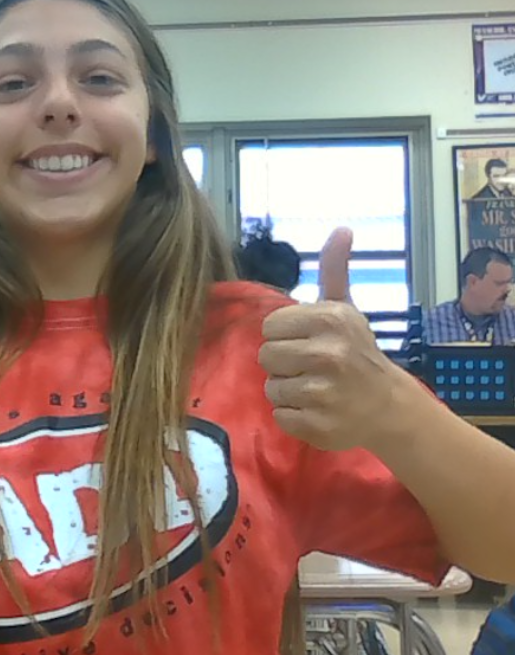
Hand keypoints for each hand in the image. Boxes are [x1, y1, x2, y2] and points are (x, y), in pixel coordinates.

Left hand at [258, 228, 402, 450]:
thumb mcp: (346, 307)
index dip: (285, 335)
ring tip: (315, 388)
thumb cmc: (358, 352)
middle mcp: (327, 354)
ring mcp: (322, 394)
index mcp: (330, 320)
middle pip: (265, 356)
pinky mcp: (317, 426)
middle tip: (310, 366)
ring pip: (270, 387)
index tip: (308, 341)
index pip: (270, 326)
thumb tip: (342, 228)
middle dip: (283, 362)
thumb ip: (334, 270)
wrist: (389, 406)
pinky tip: (317, 410)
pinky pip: (280, 416)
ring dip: (288, 390)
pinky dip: (294, 416)